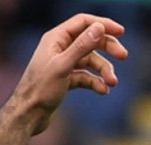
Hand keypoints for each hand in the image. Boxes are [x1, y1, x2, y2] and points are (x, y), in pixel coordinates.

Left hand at [11, 13, 128, 134]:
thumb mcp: (62, 67)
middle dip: (108, 47)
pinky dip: (95, 82)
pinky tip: (103, 90)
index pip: (83, 22)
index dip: (102, 24)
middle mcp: (58, 49)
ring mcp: (62, 65)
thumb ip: (81, 46)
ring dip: (104, 70)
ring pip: (90, 61)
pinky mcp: (64, 80)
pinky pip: (85, 76)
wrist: (26, 116)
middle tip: (123, 56)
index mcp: (55, 39)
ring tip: (112, 83)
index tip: (121, 32)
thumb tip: (99, 27)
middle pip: (90, 40)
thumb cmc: (39, 90)